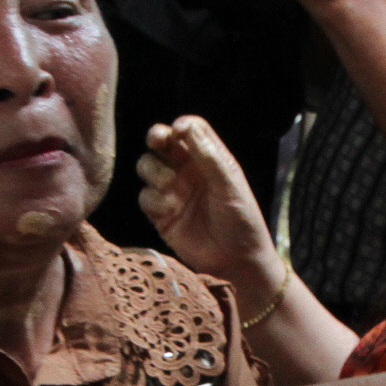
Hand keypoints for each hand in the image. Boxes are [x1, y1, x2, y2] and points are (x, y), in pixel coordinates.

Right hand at [137, 117, 285, 302]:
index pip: (188, 130)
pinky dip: (153, 199)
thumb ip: (208, 154)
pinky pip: (144, 197)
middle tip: (159, 141)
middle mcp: (187, 171)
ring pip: (147, 167)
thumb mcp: (228, 183)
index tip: (179, 131)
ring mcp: (172, 192)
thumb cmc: (240, 219)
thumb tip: (182, 125)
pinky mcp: (161, 215)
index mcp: (208, 159)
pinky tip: (169, 209)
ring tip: (170, 184)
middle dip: (156, 138)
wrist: (236, 260)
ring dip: (153, 170)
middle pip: (161, 143)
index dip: (180, 126)